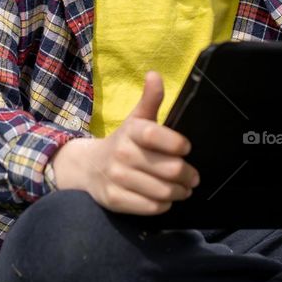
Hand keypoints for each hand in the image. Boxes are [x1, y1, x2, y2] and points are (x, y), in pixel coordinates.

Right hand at [54, 71, 199, 214]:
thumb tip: (155, 74)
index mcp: (131, 131)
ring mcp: (118, 178)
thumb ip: (150, 99)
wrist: (88, 167)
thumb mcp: (136, 119)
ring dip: (180, 192)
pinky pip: (151, 207)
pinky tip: (165, 198)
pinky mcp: (115, 200)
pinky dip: (164, 204)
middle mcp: (122, 154)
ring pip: (163, 191)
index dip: (178, 144)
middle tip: (193, 176)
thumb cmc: (123, 142)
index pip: (157, 135)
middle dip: (188, 174)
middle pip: (170, 169)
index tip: (186, 148)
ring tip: (184, 188)